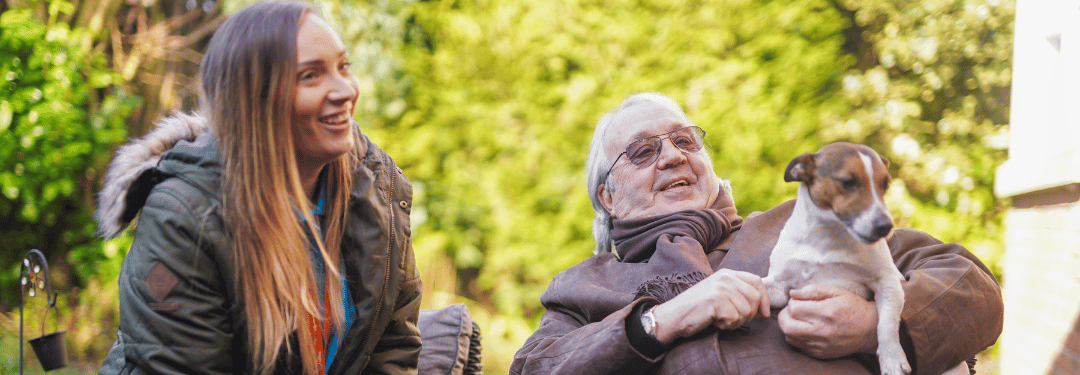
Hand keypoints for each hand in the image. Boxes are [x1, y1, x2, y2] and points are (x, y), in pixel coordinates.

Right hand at [650, 269, 769, 343]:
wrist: (673, 316)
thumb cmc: (697, 310)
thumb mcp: (721, 296)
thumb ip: (740, 297)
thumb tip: (764, 311)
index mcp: (727, 274)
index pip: (757, 281)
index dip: (765, 299)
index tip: (764, 314)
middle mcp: (725, 277)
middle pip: (755, 297)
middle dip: (750, 314)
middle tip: (734, 320)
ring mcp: (719, 288)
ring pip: (746, 310)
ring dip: (736, 321)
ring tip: (721, 320)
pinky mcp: (714, 300)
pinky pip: (734, 318)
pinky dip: (726, 325)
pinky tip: (715, 321)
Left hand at [777, 284, 878, 358]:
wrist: (870, 330)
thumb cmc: (853, 307)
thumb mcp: (837, 292)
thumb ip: (813, 290)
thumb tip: (792, 293)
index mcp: (826, 312)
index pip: (794, 308)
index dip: (793, 302)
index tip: (800, 300)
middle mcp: (822, 331)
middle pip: (787, 325)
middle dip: (785, 315)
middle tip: (793, 310)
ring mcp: (821, 345)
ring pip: (789, 337)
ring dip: (789, 326)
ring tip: (799, 319)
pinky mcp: (821, 354)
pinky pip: (798, 346)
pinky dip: (796, 337)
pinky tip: (805, 329)